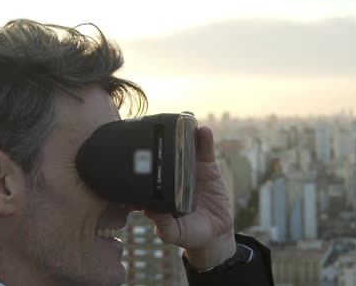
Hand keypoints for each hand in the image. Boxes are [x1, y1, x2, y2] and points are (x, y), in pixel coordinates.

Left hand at [144, 126, 235, 268]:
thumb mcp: (173, 233)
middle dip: (162, 140)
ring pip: (184, 148)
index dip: (144, 159)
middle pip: (165, 153)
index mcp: (160, 187)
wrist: (215, 234)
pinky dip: (204, 140)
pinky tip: (203, 131)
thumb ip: (163, 225)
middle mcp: (172, 174)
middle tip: (158, 127)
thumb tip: (149, 210)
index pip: (149, 170)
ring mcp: (189, 169)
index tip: (139, 148)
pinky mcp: (207, 167)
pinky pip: (205, 151)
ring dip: (183, 134)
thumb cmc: (189, 234)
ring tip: (182, 122)